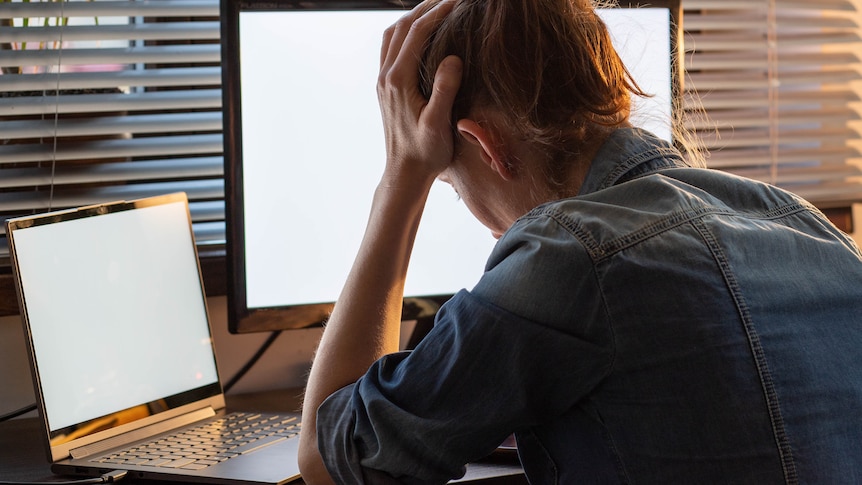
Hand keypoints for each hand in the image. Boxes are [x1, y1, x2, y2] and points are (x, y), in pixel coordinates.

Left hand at [377, 0, 462, 189]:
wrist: (405, 174)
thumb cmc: (426, 153)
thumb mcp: (439, 124)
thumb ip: (445, 90)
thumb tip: (452, 58)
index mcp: (398, 81)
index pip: (417, 33)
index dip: (438, 12)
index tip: (459, 1)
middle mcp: (386, 77)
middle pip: (401, 27)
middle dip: (425, 8)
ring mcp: (384, 81)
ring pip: (392, 36)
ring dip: (412, 17)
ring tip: (435, 7)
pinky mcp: (386, 88)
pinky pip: (391, 49)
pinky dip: (406, 32)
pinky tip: (421, 35)